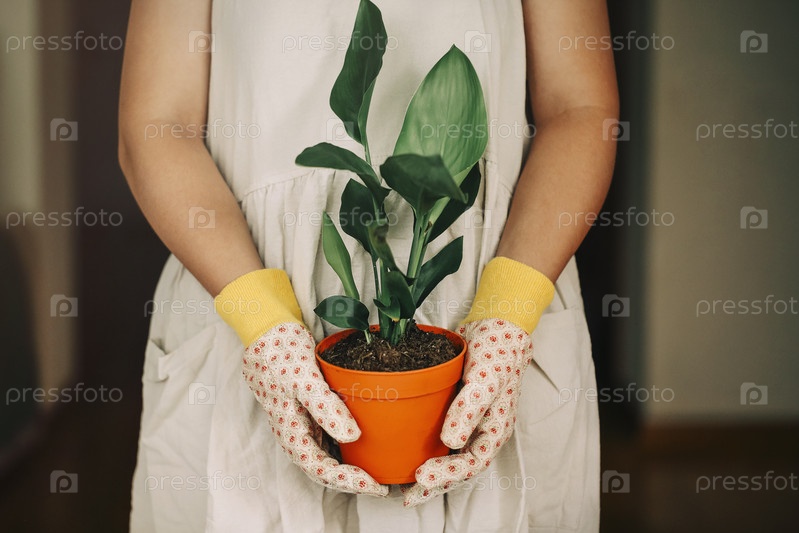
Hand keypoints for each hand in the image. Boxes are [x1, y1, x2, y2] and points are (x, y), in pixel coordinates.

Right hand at [216, 269, 387, 495]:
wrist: (265, 328)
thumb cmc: (281, 350)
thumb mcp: (304, 378)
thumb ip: (325, 408)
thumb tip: (351, 437)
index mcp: (290, 431)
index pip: (321, 469)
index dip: (349, 482)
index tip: (376, 485)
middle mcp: (296, 432)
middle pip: (325, 469)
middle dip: (353, 481)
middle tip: (384, 484)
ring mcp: (302, 422)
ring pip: (327, 455)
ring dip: (350, 467)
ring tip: (379, 470)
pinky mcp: (309, 410)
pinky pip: (328, 437)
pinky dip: (347, 446)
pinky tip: (365, 444)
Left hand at [403, 318, 531, 505]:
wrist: (494, 324)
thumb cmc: (496, 350)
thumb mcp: (485, 378)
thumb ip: (469, 409)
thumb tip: (451, 442)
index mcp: (494, 428)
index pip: (473, 462)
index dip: (448, 474)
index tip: (422, 476)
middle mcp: (480, 429)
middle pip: (459, 466)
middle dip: (435, 483)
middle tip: (408, 495)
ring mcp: (467, 420)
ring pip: (448, 454)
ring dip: (429, 469)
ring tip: (405, 483)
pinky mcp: (454, 408)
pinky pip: (440, 434)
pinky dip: (426, 445)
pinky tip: (407, 449)